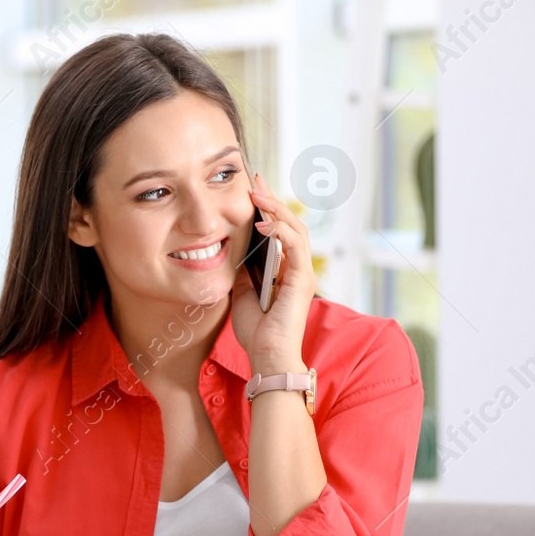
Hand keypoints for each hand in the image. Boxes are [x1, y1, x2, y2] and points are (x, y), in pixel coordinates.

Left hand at [231, 171, 315, 373]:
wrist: (266, 356)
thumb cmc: (256, 331)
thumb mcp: (242, 292)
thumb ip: (243, 270)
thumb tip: (231, 250)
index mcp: (285, 269)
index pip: (281, 230)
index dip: (268, 207)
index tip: (252, 187)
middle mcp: (298, 267)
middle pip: (290, 222)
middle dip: (272, 198)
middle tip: (255, 179)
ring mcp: (303, 272)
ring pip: (296, 228)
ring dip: (276, 208)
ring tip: (257, 193)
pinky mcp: (303, 279)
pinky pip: (294, 245)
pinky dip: (279, 230)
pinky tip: (262, 223)